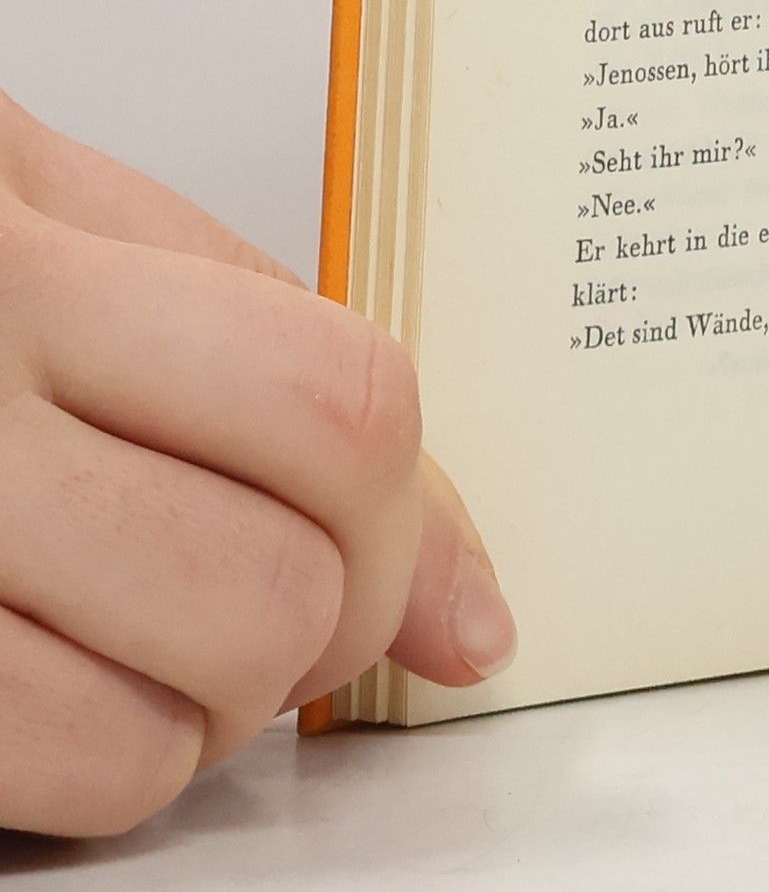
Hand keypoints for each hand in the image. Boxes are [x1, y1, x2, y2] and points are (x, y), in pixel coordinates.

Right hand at [0, 90, 513, 837]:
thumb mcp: (103, 242)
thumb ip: (296, 382)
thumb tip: (471, 614)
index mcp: (36, 267)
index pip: (344, 410)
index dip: (401, 514)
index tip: (379, 539)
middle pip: (290, 587)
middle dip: (321, 617)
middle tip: (261, 574)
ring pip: (198, 705)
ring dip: (214, 699)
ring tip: (143, 618)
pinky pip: (84, 781)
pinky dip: (112, 763)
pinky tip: (61, 673)